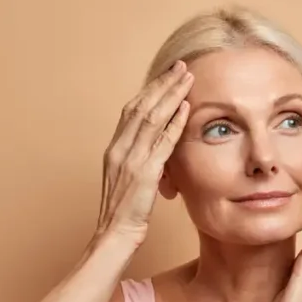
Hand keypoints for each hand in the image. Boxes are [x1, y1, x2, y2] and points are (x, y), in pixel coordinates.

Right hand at [96, 61, 193, 244]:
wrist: (113, 235)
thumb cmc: (123, 213)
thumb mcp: (128, 181)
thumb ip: (138, 160)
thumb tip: (154, 148)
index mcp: (114, 149)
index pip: (132, 110)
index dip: (150, 90)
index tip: (166, 76)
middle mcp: (119, 149)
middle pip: (141, 106)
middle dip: (162, 83)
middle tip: (180, 66)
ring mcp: (130, 160)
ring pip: (151, 118)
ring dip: (171, 95)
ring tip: (187, 78)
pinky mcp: (143, 174)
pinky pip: (161, 143)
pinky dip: (174, 123)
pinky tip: (185, 109)